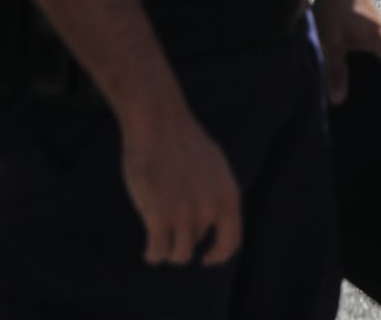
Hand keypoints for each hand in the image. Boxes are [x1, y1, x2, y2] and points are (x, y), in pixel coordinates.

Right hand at [118, 101, 242, 265]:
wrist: (159, 122)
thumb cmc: (181, 140)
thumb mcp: (213, 167)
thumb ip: (216, 193)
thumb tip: (212, 218)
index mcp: (228, 197)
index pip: (231, 242)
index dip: (219, 255)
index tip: (207, 258)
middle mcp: (210, 209)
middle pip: (196, 242)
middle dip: (182, 239)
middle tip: (168, 230)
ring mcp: (185, 214)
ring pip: (178, 253)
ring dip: (167, 252)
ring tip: (157, 245)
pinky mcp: (159, 216)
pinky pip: (158, 251)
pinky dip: (153, 254)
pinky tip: (149, 252)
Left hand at [312, 0, 380, 104]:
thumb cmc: (333, 6)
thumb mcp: (330, 41)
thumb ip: (336, 70)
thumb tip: (339, 100)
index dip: (366, 91)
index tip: (351, 102)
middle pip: (372, 69)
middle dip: (356, 80)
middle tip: (335, 92)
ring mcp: (375, 32)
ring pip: (363, 58)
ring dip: (349, 66)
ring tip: (332, 75)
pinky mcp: (365, 27)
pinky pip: (359, 48)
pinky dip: (347, 54)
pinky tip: (333, 57)